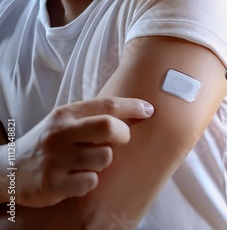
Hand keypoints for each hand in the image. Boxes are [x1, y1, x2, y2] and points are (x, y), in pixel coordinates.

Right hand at [5, 97, 153, 207]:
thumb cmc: (49, 144)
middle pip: (109, 127)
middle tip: (120, 140)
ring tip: (89, 163)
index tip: (149, 110)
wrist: (8, 171)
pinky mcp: (54, 184)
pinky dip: (89, 181)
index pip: (106, 105)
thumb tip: (136, 109)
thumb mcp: (64, 123)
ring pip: (105, 158)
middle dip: (123, 134)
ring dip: (104, 162)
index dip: (133, 107)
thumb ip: (92, 116)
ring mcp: (56, 159)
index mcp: (66, 115)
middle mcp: (60, 134)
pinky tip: (77, 179)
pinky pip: (91, 182)